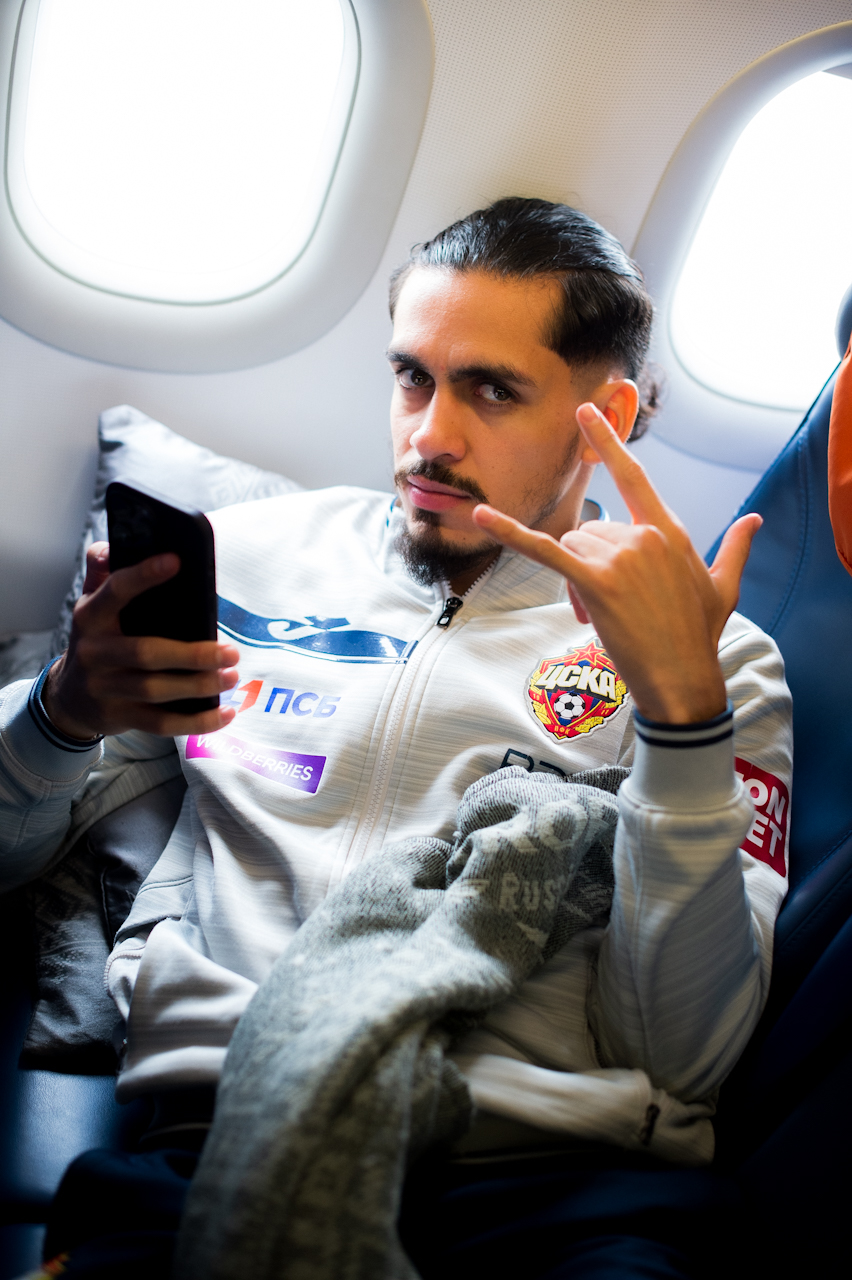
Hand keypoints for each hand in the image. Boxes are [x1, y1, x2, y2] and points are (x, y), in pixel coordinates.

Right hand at [43, 542, 238, 738]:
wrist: (70, 697)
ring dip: (200, 686)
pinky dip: (197, 722)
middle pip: (146, 653)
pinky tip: (226, 712)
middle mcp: (95, 653)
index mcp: (91, 617)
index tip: (176, 561)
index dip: (143, 576)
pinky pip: (162, 724)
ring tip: (232, 676)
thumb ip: (103, 573)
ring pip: (156, 690)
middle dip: (192, 654)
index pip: (115, 592)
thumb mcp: (92, 604)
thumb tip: (111, 546)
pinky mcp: (121, 717)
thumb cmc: (98, 641)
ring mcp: (106, 688)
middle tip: (231, 652)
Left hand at [472, 403, 761, 723]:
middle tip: (613, 606)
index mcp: (670, 531)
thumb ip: (735, 548)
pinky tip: (479, 514)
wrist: (684, 678)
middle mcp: (644, 536)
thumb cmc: (700, 635)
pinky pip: (543, 549)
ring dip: (577, 581)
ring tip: (602, 615)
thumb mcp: (723, 587)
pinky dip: (509, 532)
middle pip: (589, 530)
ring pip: (571, 548)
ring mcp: (620, 557)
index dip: (608, 442)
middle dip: (590, 565)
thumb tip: (754, 519)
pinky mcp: (595, 582)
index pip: (633, 476)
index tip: (587, 412)